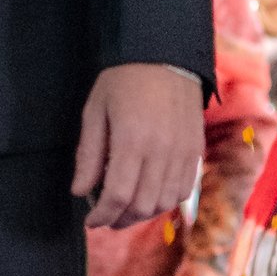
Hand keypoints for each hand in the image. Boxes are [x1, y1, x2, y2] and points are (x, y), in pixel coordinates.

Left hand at [73, 63, 205, 233]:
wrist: (166, 55)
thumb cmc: (124, 80)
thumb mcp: (95, 111)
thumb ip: (90, 154)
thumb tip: (80, 191)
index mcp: (133, 140)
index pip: (118, 195)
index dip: (102, 214)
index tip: (90, 220)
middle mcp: (162, 151)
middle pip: (143, 205)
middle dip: (120, 219)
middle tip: (105, 218)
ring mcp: (183, 152)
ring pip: (165, 202)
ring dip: (143, 214)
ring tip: (125, 210)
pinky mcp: (195, 150)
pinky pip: (184, 189)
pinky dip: (165, 201)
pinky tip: (149, 197)